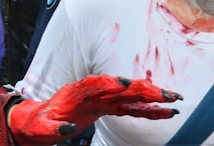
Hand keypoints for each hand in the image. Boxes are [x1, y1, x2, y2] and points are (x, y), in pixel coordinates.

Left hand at [8, 75, 181, 144]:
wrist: (39, 120)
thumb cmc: (39, 124)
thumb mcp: (40, 128)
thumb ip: (52, 128)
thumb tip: (67, 129)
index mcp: (77, 91)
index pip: (97, 84)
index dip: (112, 83)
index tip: (127, 84)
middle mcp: (95, 90)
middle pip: (123, 87)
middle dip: (145, 89)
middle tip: (167, 94)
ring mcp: (104, 97)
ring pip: (132, 95)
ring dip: (153, 96)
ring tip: (174, 99)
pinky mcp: (109, 106)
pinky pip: (132, 107)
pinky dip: (148, 109)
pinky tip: (165, 112)